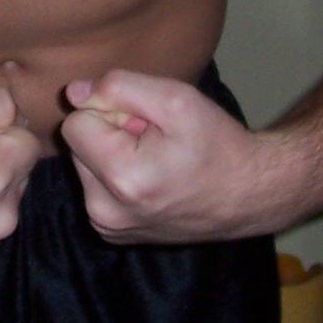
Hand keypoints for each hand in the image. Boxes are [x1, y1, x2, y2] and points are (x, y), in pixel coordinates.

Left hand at [58, 70, 281, 244]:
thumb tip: (74, 92)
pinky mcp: (112, 234)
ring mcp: (108, 228)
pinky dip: (117, 176)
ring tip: (156, 158)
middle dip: (110, 133)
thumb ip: (120, 88)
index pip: (75, 124)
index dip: (110, 111)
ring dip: (113, 154)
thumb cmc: (216, 143)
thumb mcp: (176, 99)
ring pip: (85, 166)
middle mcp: (104, 212)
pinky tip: (152, 177)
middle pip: (78, 146)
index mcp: (120, 179)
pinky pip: (96, 188)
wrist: (248, 194)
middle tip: (154, 139)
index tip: (145, 121)